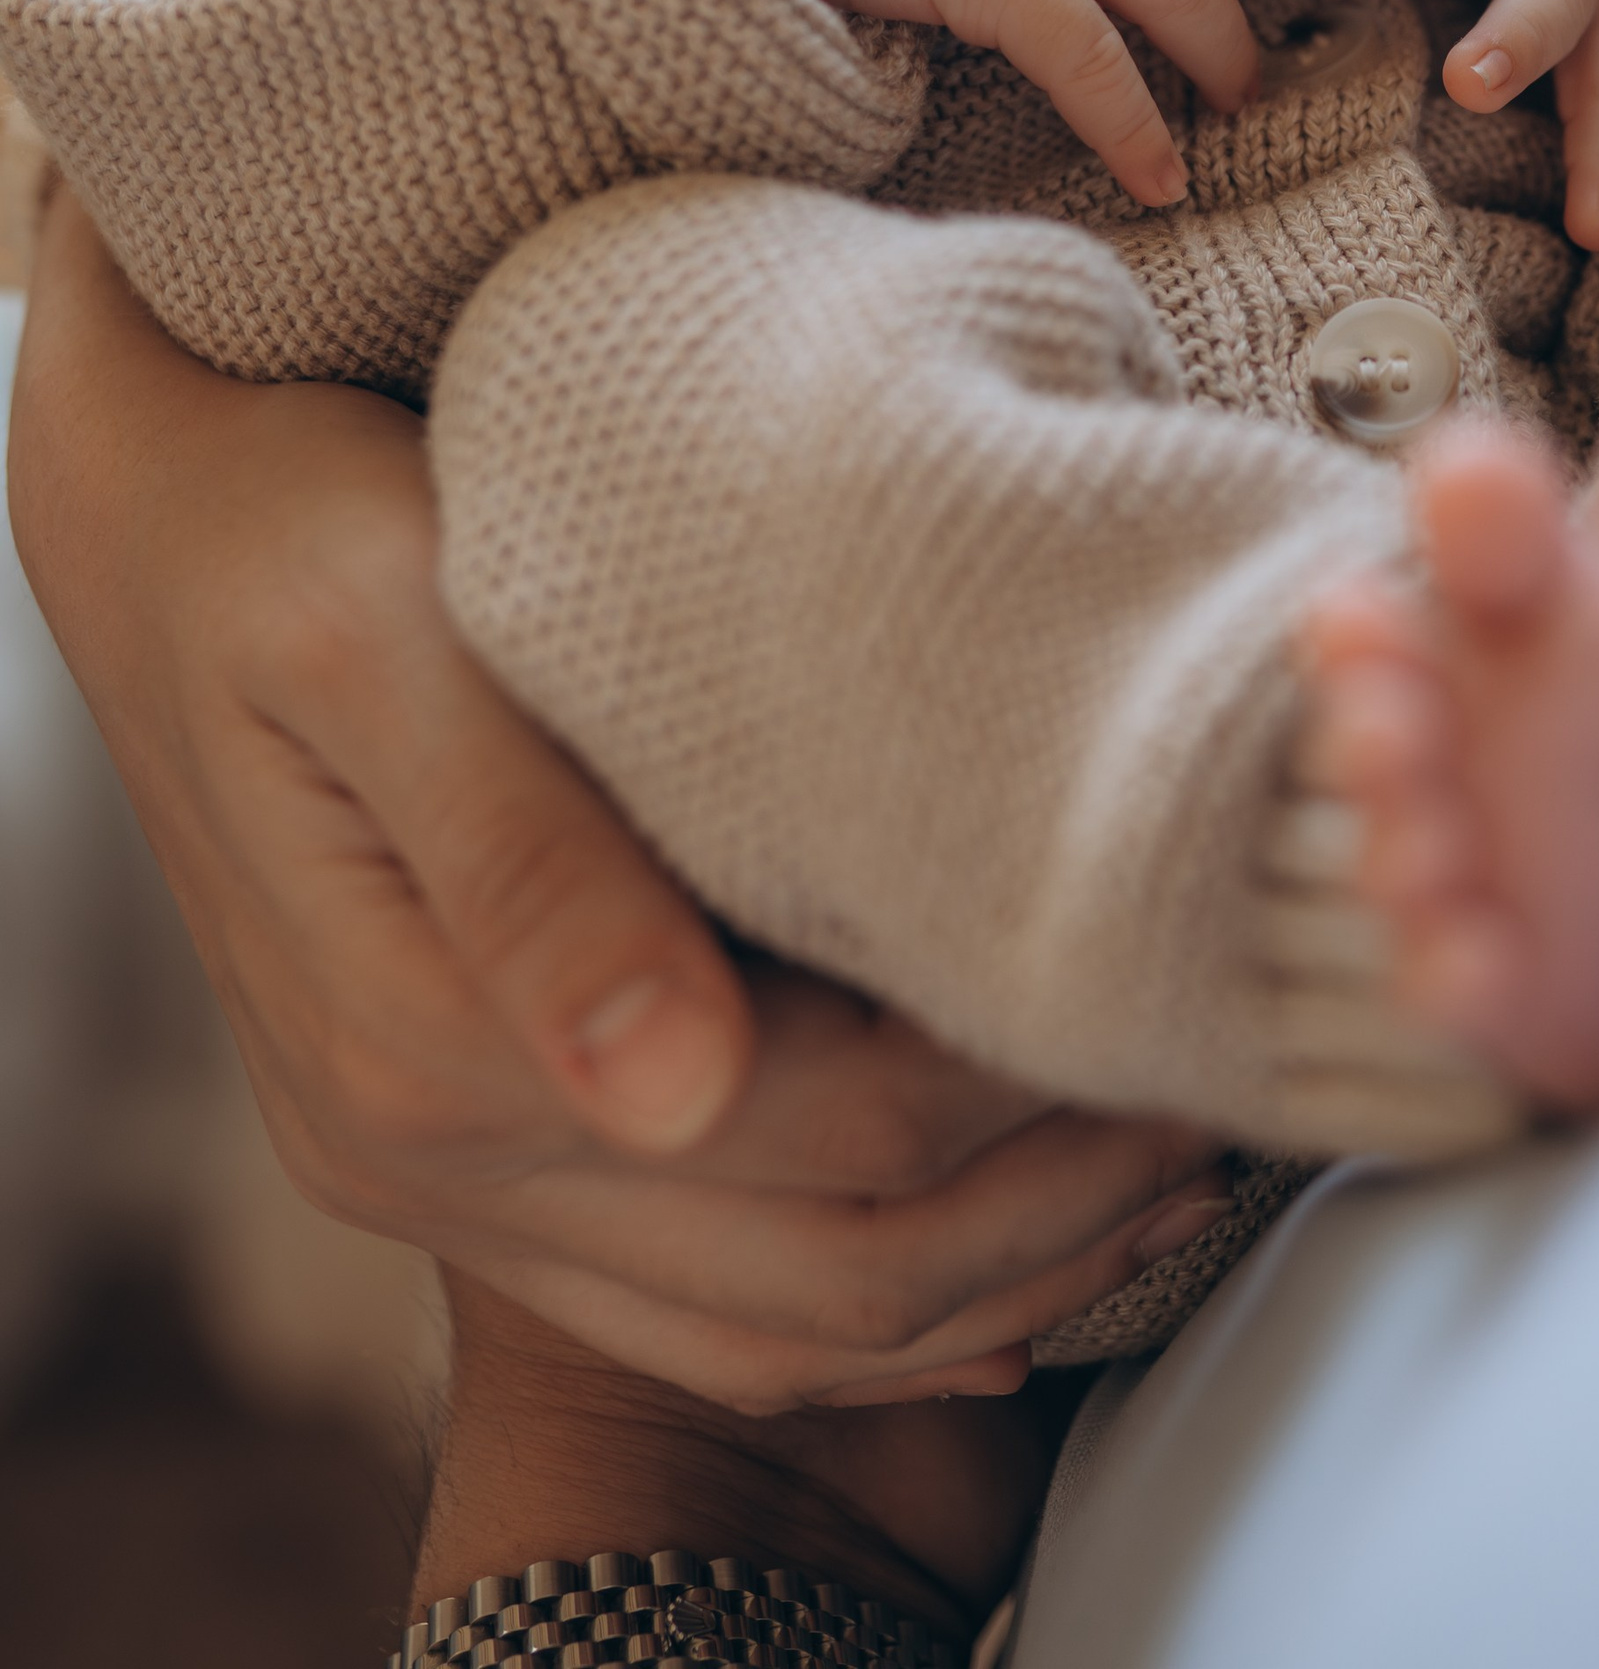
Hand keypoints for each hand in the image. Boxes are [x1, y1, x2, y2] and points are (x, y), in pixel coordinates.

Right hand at [7, 193, 1229, 1410]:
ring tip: (1162, 1159)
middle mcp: (420, 1152)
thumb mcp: (385, 633)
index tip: (1175, 1008)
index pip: (815, 1151)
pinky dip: (868, 1279)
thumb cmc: (288, 515)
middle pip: (814, 1279)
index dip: (1021, 1106)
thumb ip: (526, 857)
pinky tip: (997, 1207)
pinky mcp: (461, 1128)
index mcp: (421, 1044)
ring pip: (767, 1322)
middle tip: (1224, 1094)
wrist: (152, 497)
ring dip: (979, 1270)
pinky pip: (698, 1293)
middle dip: (1044, 1211)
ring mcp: (434, 1167)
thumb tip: (671, 1089)